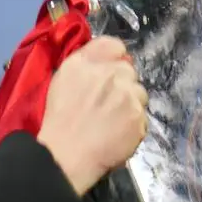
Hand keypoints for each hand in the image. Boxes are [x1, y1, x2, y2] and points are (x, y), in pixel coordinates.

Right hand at [36, 36, 148, 195]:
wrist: (66, 155)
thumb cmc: (59, 121)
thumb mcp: (62, 80)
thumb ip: (85, 62)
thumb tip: (108, 55)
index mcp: (86, 62)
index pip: (114, 46)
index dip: (113, 59)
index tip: (107, 74)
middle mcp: (111, 73)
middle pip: (129, 70)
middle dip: (121, 84)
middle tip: (106, 103)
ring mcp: (128, 96)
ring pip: (139, 93)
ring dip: (130, 103)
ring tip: (112, 121)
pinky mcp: (139, 118)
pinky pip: (142, 116)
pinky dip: (132, 125)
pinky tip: (117, 134)